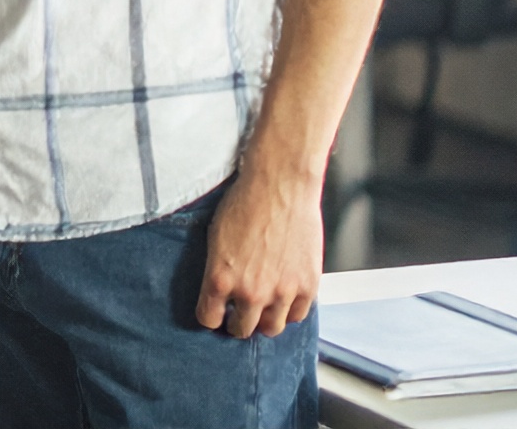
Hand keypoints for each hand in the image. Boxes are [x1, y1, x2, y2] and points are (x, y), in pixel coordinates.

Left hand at [198, 170, 322, 338]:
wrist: (280, 186)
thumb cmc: (244, 204)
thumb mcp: (215, 238)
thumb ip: (218, 270)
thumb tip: (220, 291)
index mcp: (220, 279)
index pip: (209, 319)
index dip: (211, 317)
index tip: (215, 313)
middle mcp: (250, 292)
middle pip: (241, 330)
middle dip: (237, 323)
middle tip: (239, 314)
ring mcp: (281, 292)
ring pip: (271, 328)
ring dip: (264, 321)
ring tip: (262, 309)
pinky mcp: (307, 286)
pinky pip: (297, 315)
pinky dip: (289, 311)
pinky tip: (283, 300)